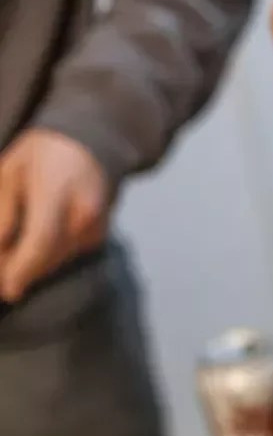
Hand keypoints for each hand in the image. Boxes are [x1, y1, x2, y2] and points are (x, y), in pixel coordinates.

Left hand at [0, 129, 109, 301]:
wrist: (88, 145)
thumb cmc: (41, 155)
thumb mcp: (10, 174)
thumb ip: (4, 214)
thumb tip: (1, 252)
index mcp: (58, 193)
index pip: (41, 241)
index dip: (22, 269)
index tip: (7, 290)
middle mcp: (84, 215)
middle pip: (48, 258)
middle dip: (21, 272)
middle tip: (0, 279)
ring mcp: (96, 227)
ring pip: (58, 260)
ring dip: (33, 265)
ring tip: (10, 259)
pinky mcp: (99, 236)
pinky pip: (68, 255)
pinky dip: (48, 256)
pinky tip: (33, 245)